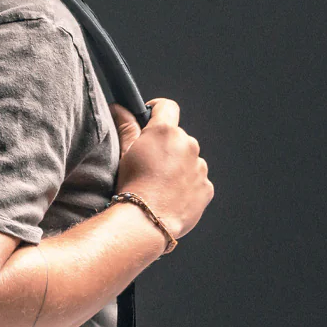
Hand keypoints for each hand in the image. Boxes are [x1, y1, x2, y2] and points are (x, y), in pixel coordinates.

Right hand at [108, 98, 214, 240]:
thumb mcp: (124, 152)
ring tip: (159, 185)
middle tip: (148, 164)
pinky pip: (197, 181)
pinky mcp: (206, 187)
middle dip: (165, 146)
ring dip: (177, 166)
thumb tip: (119, 108)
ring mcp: (200, 166)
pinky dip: (186, 186)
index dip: (156, 111)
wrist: (147, 220)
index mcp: (166, 131)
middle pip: (177, 137)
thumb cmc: (132, 185)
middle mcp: (188, 144)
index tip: (148, 121)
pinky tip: (170, 197)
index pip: (167, 106)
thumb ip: (125, 126)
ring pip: (188, 159)